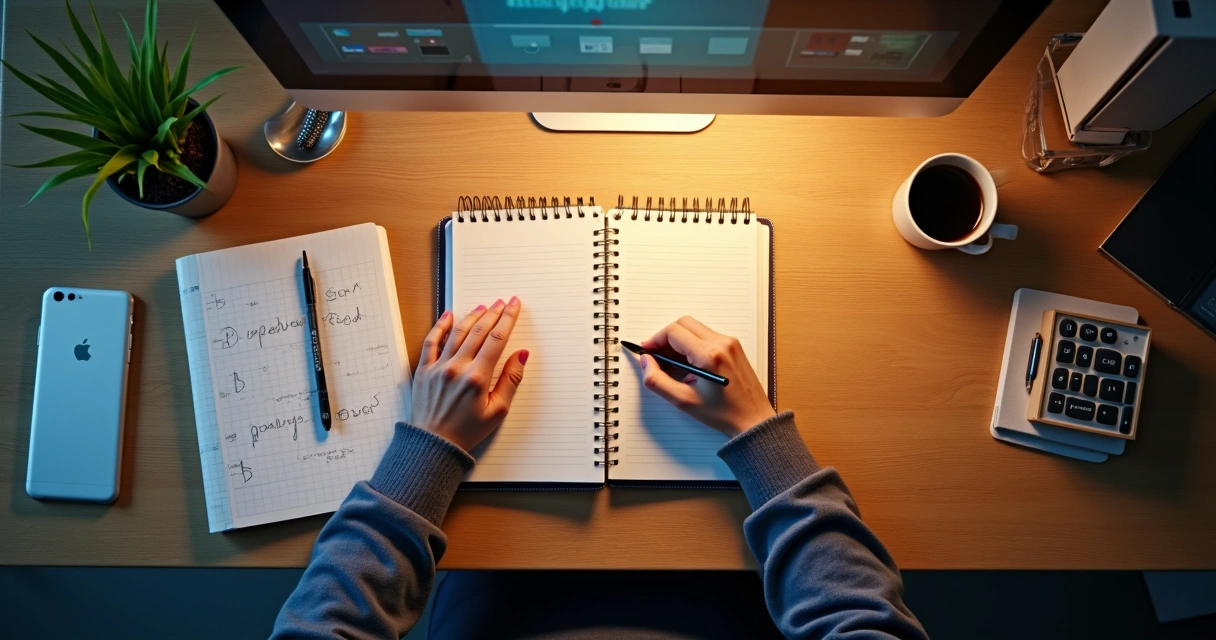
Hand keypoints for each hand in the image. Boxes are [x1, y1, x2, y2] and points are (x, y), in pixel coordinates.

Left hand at [412, 297, 527, 451]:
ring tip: (482, 306)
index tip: (513, 306)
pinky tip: (448, 316)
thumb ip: (511, 381)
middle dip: (493, 313)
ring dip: (472, 317)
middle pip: (479, 332)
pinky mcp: (424, 371)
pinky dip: (439, 327)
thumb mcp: (498, 411)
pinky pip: (431, 342)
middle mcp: (457, 367)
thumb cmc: (466, 432)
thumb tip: (520, 355)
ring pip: (457, 333)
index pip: (496, 339)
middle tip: (502, 302)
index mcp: (477, 377)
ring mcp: (438, 367)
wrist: (433, 445)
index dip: (507, 319)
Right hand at [639, 316, 774, 437]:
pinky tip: (687, 364)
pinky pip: (706, 336)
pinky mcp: (733, 346)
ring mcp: (730, 343)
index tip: (647, 351)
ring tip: (672, 363)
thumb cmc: (723, 413)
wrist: (752, 419)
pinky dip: (692, 344)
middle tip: (656, 355)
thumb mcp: (683, 401)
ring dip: (679, 341)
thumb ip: (657, 380)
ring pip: (695, 328)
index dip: (655, 340)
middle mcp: (721, 343)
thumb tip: (646, 362)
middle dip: (666, 337)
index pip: (674, 332)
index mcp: (709, 355)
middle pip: (684, 324)